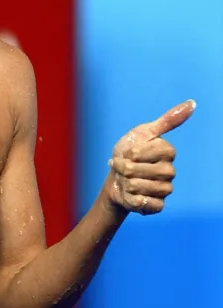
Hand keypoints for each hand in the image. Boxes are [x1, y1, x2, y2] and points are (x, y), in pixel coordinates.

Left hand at [103, 99, 194, 214]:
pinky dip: (132, 200)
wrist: (115, 178)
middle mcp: (170, 170)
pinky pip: (145, 204)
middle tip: (123, 168)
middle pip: (138, 171)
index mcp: (167, 152)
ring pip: (140, 187)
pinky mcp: (158, 205)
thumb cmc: (128, 153)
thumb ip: (167, 120)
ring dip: (126, 184)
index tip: (127, 153)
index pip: (142, 153)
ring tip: (126, 181)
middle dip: (123, 170)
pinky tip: (131, 195)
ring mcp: (165, 189)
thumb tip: (192, 103)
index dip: (128, 154)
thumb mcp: (142, 133)